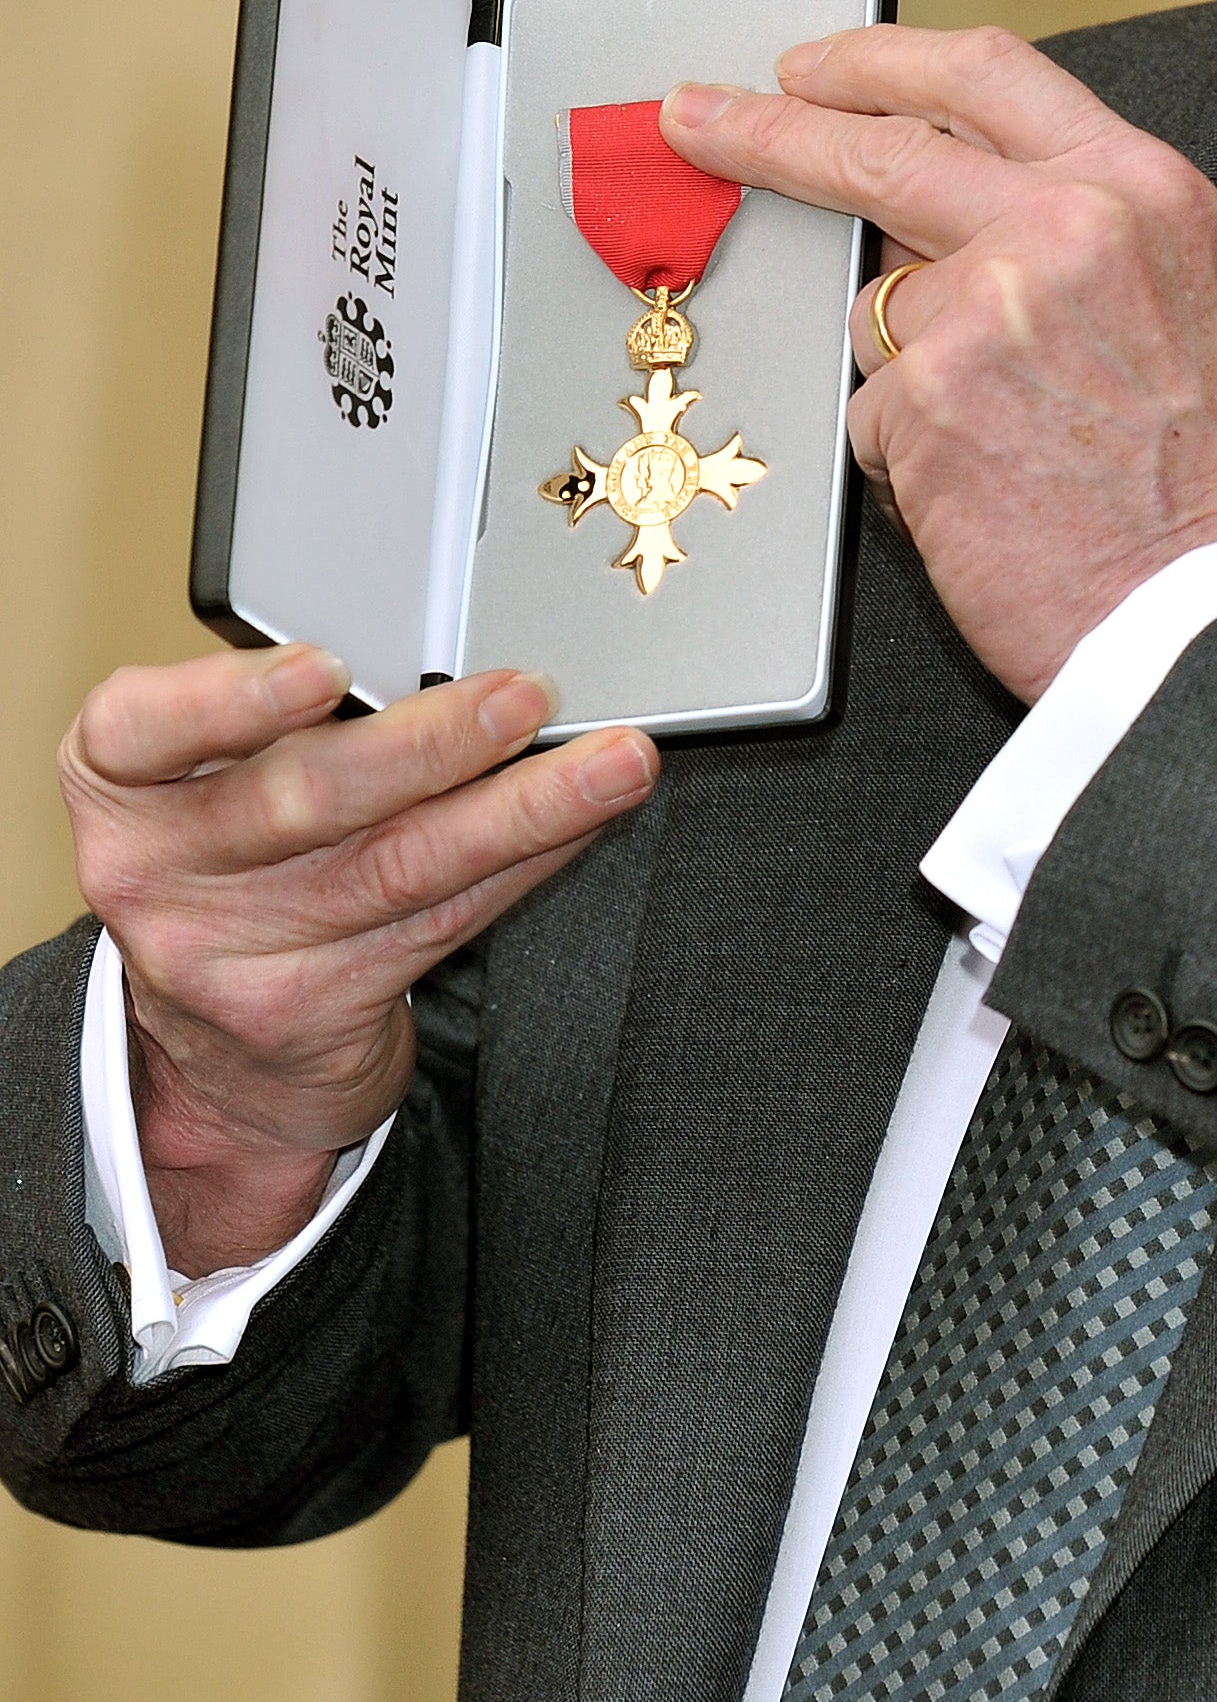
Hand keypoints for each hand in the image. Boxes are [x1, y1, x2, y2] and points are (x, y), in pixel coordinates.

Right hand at [60, 646, 657, 1275]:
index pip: (142, 729)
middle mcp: (158, 872)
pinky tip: (577, 824)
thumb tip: (443, 651)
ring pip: (396, 867)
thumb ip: (286, 720)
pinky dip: (523, 862)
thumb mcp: (211, 778)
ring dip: (521, 808)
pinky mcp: (308, 1010)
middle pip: (302, 799)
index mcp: (124, 783)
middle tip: (524, 698)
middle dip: (431, 743)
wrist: (218, 1050)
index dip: (233, 698)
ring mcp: (228, 956)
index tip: (323, 669)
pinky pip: (439, 921)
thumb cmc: (232, 862)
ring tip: (608, 764)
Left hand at [663, 29, 1216, 700]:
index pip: (980, 74)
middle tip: (699, 124)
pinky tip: (988, 488)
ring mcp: (985, 309)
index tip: (805, 69)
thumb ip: (1063, 222)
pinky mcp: (925, 400)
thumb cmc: (1201, 476)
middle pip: (878, 149)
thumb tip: (922, 213)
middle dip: (768, 131)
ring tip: (1008, 439)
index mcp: (1135, 185)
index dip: (874, 62)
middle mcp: (1063, 225)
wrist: (1209, 602)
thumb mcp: (1171, 290)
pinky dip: (913, 456)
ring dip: (912, 374)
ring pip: (878, 311)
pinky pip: (874, 411)